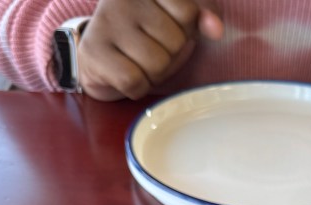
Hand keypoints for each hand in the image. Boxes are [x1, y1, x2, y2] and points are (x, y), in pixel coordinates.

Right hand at [76, 0, 223, 100]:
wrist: (100, 57)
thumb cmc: (145, 36)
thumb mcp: (179, 21)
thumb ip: (202, 16)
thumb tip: (216, 29)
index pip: (188, 12)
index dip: (184, 30)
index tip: (166, 28)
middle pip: (175, 41)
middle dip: (168, 55)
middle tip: (149, 48)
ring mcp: (106, 22)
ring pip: (157, 63)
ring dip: (153, 73)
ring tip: (138, 61)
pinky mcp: (94, 51)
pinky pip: (134, 81)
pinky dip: (137, 87)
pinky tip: (126, 73)